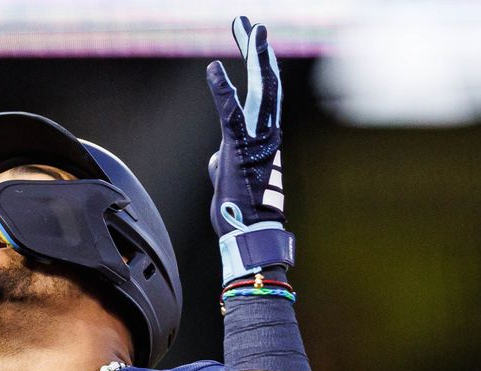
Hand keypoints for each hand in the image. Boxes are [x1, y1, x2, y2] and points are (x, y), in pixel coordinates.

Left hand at [206, 17, 294, 284]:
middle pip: (266, 84)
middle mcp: (267, 135)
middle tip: (253, 24)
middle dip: (258, 52)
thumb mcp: (228, 183)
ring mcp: (257, 141)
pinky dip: (221, 91)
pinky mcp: (240, 150)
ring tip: (251, 28)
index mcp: (265, 141)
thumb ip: (224, 163)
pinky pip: (230, 114)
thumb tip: (217, 158)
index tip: (255, 43)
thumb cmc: (239, 215)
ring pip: (259, 90)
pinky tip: (213, 69)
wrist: (248, 236)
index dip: (259, 68)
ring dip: (254, 57)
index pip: (263, 96)